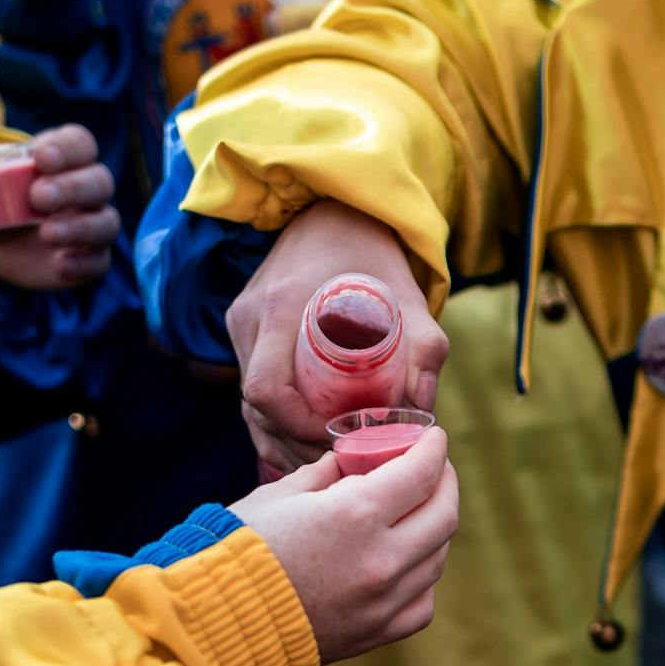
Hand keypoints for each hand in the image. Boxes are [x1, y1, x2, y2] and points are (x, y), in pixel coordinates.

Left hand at [0, 125, 119, 289]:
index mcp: (61, 159)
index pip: (79, 143)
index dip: (66, 149)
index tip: (40, 158)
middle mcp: (85, 188)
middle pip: (99, 180)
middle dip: (71, 187)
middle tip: (38, 197)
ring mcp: (92, 224)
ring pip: (106, 221)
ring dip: (79, 226)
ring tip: (46, 233)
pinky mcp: (91, 259)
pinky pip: (100, 262)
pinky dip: (83, 264)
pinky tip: (59, 266)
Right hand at [227, 201, 448, 471]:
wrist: (333, 206)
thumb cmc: (371, 251)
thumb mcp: (406, 295)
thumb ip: (424, 348)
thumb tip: (424, 409)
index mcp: (280, 307)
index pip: (266, 389)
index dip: (295, 425)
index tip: (334, 437)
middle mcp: (250, 317)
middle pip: (254, 404)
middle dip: (292, 440)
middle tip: (338, 459)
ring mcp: (240, 324)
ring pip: (248, 401)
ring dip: (280, 436)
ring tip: (324, 458)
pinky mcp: (243, 328)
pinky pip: (249, 387)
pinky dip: (272, 420)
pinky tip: (300, 442)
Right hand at [229, 427, 458, 661]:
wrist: (216, 620)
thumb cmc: (238, 548)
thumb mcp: (278, 494)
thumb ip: (324, 474)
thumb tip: (348, 462)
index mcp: (356, 513)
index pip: (421, 472)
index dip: (433, 448)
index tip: (433, 436)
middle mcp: (381, 558)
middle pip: (444, 514)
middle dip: (445, 482)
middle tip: (434, 468)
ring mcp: (383, 600)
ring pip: (437, 558)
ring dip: (435, 528)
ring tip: (419, 512)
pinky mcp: (375, 632)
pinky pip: (422, 602)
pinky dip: (421, 578)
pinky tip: (406, 564)